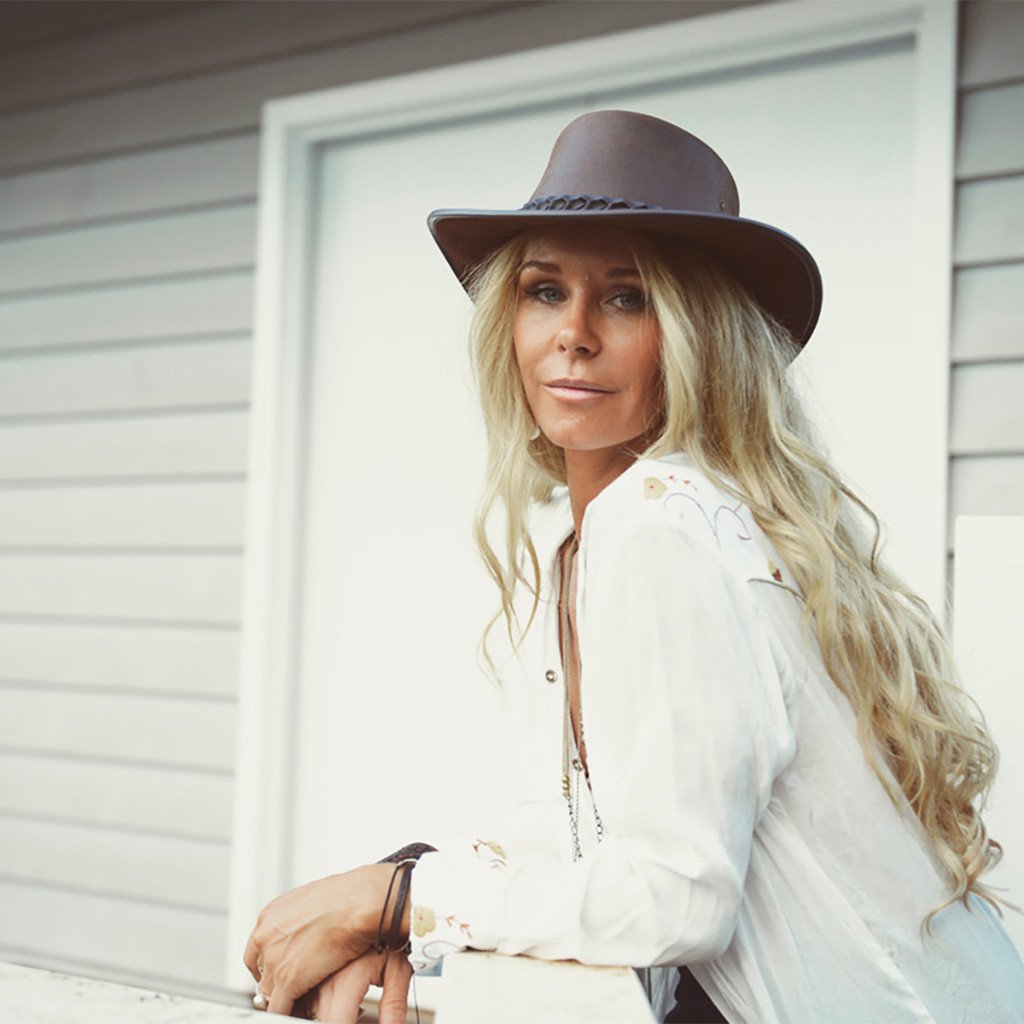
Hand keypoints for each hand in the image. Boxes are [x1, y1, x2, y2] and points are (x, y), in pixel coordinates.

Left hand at [243, 863, 405, 1015]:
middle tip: (291, 986)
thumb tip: (304, 928)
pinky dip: (290, 1013)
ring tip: (302, 999)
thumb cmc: (348, 897)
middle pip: (260, 971)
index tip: (279, 970)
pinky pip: (279, 1009)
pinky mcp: (287, 980)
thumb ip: (299, 917)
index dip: (270, 964)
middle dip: (274, 981)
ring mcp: (275, 959)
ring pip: (268, 993)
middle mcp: (266, 935)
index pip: (257, 950)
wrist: (359, 902)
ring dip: (283, 998)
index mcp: (271, 915)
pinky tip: (303, 1011)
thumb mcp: (313, 900)